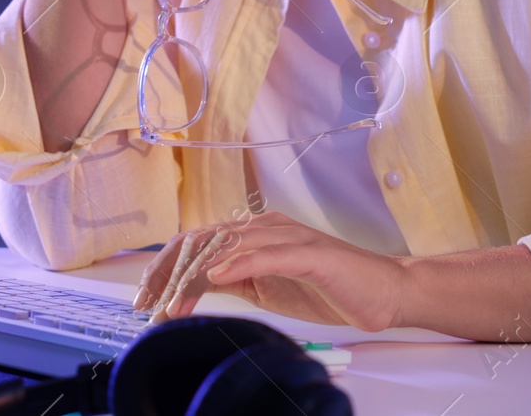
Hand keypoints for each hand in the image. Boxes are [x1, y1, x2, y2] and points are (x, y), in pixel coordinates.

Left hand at [131, 211, 407, 332]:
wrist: (385, 292)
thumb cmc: (330, 289)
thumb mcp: (269, 287)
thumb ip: (236, 279)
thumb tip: (194, 285)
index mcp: (254, 234)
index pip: (198, 243)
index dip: (166, 267)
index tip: (146, 298)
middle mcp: (266, 228)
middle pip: (203, 240)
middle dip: (168, 271)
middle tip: (146, 302)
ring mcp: (288, 237)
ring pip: (228, 245)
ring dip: (193, 274)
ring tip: (170, 300)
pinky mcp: (311, 253)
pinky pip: (268, 253)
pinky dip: (240, 262)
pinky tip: (217, 276)